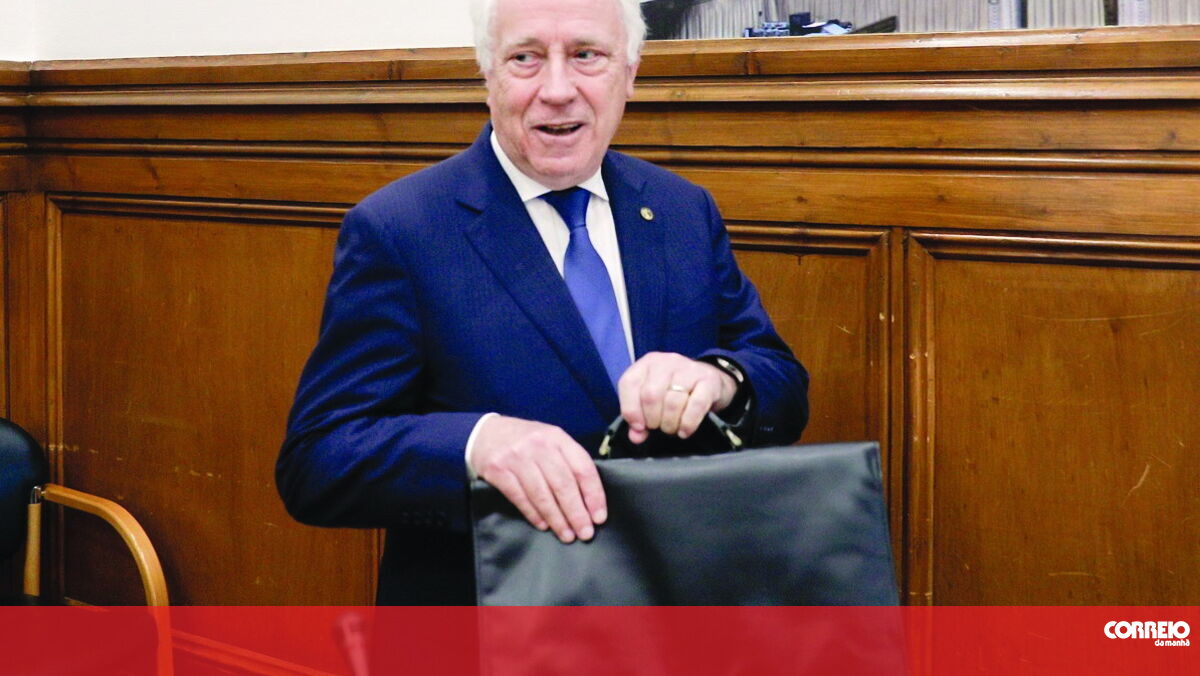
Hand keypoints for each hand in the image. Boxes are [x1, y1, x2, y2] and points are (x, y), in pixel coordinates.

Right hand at [470, 415, 605, 542]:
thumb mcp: (550, 440)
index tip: (599, 516)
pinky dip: (534, 514)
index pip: (582, 468)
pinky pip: (520, 498)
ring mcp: (517, 457)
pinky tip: (543, 525)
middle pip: (563, 484)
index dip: (594, 495)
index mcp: (557, 437)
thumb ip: (568, 461)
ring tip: (567, 535)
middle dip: (577, 513)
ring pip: (542, 494)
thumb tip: (589, 498)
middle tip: (585, 533)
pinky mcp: (498, 470)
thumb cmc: (525, 441)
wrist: (485, 433)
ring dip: (557, 519)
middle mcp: (539, 445)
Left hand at [617, 352, 737, 444]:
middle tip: (658, 427)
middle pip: (651, 395)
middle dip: (652, 419)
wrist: (711, 380)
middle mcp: (666, 362)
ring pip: (672, 402)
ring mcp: (689, 369)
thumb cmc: (675, 391)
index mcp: (647, 363)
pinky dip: (688, 423)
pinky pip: (695, 406)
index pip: (629, 384)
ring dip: (670, 424)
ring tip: (672, 428)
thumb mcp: (653, 400)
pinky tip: (684, 431)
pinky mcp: (708, 381)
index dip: (630, 410)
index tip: (639, 426)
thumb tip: (636, 436)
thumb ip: (639, 418)